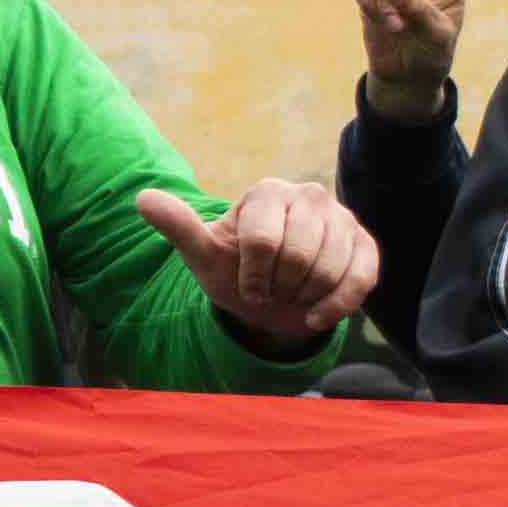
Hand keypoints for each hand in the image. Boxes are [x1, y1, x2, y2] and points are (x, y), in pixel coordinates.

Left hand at [138, 179, 370, 356]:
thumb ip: (178, 226)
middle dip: (279, 287)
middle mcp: (310, 195)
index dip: (252, 276)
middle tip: (271, 290)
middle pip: (299, 257)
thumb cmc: (235, 271)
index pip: (262, 240)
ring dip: (303, 298)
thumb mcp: (202, 254)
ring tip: (291, 294)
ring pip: (329, 270)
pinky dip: (334, 307)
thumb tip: (141, 199)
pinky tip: (315, 314)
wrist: (270, 299)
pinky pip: (359, 281)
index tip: (247, 284)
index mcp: (268, 192)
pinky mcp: (366, 247)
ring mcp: (343, 219)